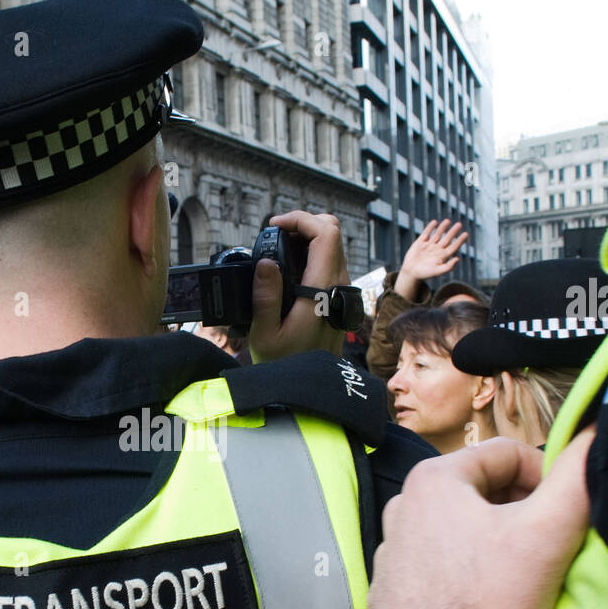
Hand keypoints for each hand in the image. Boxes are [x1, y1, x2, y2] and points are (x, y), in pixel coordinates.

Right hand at [249, 210, 346, 362]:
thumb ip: (265, 296)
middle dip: (304, 223)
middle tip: (275, 235)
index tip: (274, 227)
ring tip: (277, 248)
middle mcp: (339, 284)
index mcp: (324, 289)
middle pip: (333, 231)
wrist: (311, 389)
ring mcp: (342, 289)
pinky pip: (329, 261)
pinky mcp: (338, 296)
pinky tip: (287, 266)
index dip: (300, 219)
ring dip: (307, 237)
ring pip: (332, 245)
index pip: (326, 233)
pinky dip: (310, 253)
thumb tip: (265, 262)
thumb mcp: (264, 335)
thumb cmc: (285, 365)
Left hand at [368, 429, 594, 608]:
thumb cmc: (487, 604)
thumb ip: (577, 479)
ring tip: (522, 581)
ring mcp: (393, 551)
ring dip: (500, 545)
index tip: (567, 517)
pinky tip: (490, 604)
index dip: (549, 479)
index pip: (509, 453)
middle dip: (524, 513)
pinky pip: (444, 565)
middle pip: (484, 491)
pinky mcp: (394, 591)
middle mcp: (402, 508)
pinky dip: (472, 573)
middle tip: (550, 550)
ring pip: (465, 529)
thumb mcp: (545, 536)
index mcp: (432, 480)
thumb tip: (596, 433)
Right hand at [395, 219, 468, 303]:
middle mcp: (437, 249)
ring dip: (443, 228)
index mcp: (442, 256)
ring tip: (448, 221)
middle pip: (447, 239)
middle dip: (453, 232)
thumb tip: (457, 259)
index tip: (466, 234)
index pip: (453, 246)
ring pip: (438, 234)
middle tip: (459, 224)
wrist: (410, 273)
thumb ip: (447, 267)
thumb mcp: (437, 272)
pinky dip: (430, 228)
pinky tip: (435, 222)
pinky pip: (426, 233)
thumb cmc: (424, 274)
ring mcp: (429, 245)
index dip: (460, 240)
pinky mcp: (420, 242)